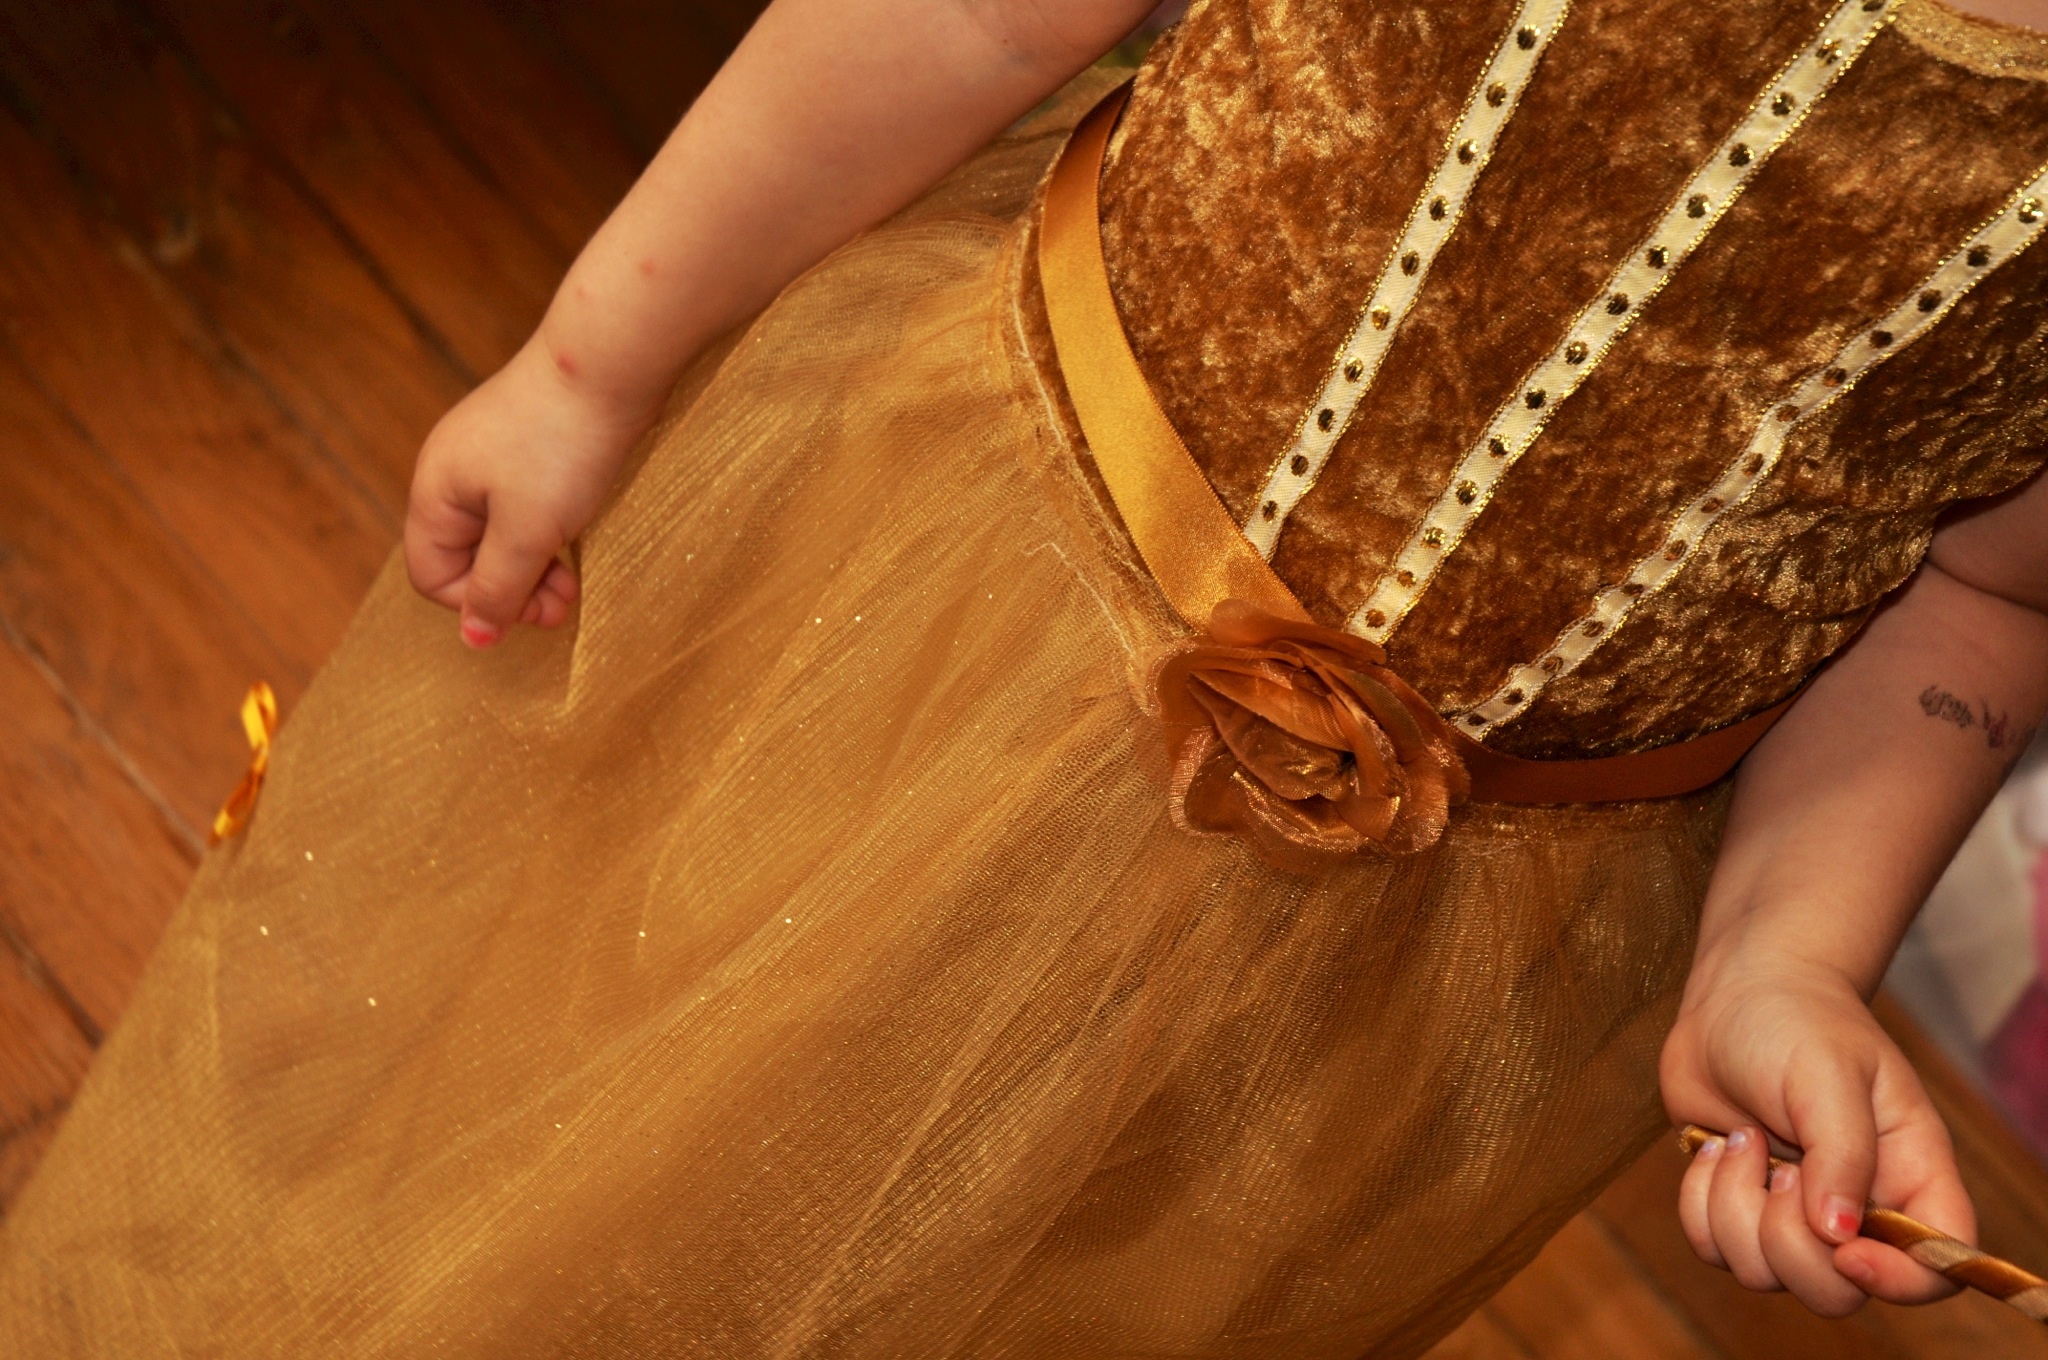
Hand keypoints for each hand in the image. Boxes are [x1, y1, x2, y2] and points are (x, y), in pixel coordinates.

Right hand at [405, 339, 652, 646]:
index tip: (535, 606)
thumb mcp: (527, 532)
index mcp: (435, 491)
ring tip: (576, 577)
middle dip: (515, 588)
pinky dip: (551, 530)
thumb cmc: (563, 447)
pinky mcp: (531, 445)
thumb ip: (497, 589)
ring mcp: (491, 455)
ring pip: (502, 534)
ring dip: (537, 565)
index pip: (432, 576)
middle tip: (566, 599)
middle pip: (468, 558)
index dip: (479, 603)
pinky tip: (580, 532)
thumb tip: (473, 641)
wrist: (609, 363)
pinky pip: (528, 506)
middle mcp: (453, 472)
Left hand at [1660, 952, 1972, 1315]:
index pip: (1933, 1269)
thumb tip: (1839, 1234)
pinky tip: (1712, 1150)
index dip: (1896, 1281)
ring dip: (1735, 1209)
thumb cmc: (1796, 1021)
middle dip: (1788, 1243)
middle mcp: (1856, 1208)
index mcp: (1908, 1178)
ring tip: (1742, 1139)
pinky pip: (1713, 1248)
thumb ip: (1841, 1155)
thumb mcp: (1828, 1076)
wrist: (1733, 996)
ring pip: (1765, 1274)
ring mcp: (1792, 1213)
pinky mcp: (1737, 1206)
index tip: (1842, 1246)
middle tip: (1777, 1167)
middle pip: (1835, 1292)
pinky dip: (1699, 1205)